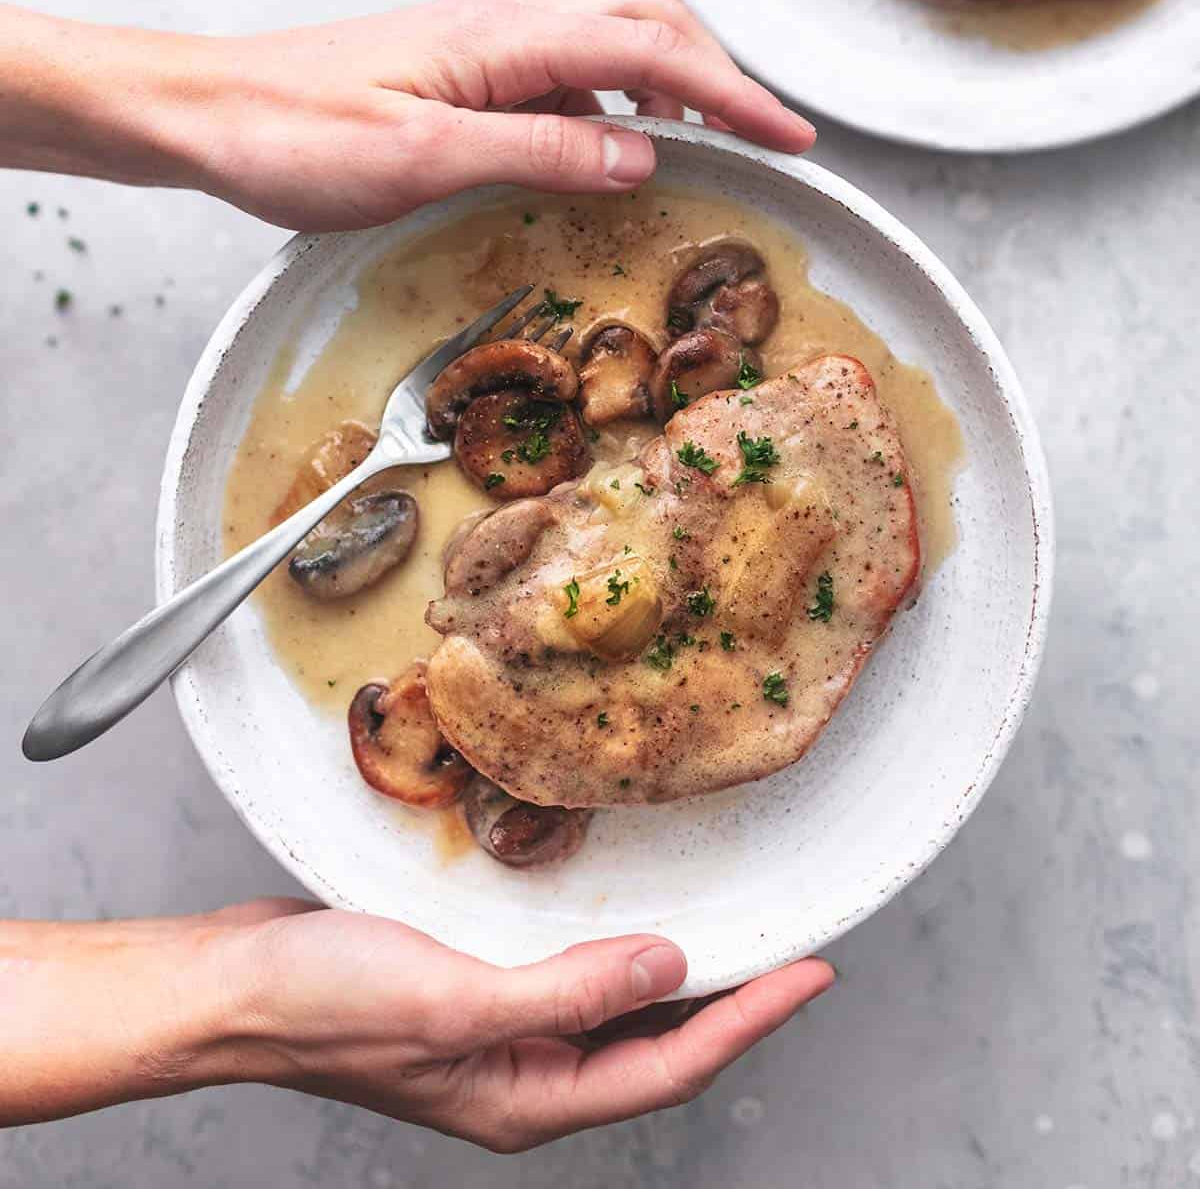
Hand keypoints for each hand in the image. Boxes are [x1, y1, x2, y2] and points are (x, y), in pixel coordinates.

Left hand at [164, 0, 814, 228]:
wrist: (204, 112)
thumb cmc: (293, 134)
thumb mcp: (421, 160)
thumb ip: (540, 153)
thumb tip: (648, 159)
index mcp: (505, 36)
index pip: (653, 53)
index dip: (734, 95)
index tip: (795, 138)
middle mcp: (505, 22)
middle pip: (648, 22)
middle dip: (721, 73)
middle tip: (771, 137)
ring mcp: (485, 41)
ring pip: (611, 41)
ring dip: (673, 83)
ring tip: (715, 144)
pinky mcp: (464, 67)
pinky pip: (568, 72)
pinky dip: (618, 103)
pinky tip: (615, 150)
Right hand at [217, 898, 833, 1150]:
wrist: (232, 984)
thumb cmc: (325, 1005)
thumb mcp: (456, 1001)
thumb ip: (569, 993)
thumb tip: (671, 970)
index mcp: (526, 1098)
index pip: (669, 1066)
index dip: (749, 1019)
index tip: (812, 973)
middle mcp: (522, 1072)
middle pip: (654, 1044)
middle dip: (730, 1001)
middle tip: (794, 950)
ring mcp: (496, 1030)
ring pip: (614, 1007)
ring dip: (674, 971)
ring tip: (735, 929)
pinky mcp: (471, 983)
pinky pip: (566, 969)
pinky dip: (609, 944)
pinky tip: (622, 908)